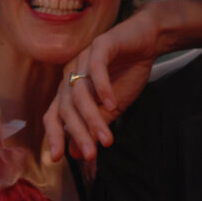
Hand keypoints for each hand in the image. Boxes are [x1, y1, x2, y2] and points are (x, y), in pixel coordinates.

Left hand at [44, 9, 158, 161]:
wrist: (147, 41)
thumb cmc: (127, 73)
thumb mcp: (111, 108)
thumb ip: (94, 126)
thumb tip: (75, 153)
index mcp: (69, 88)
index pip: (54, 114)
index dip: (54, 135)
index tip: (58, 158)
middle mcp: (71, 74)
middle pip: (67, 108)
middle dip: (79, 133)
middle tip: (91, 155)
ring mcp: (83, 59)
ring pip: (81, 93)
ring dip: (93, 118)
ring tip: (107, 139)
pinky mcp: (100, 45)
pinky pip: (96, 69)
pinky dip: (103, 88)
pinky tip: (113, 104)